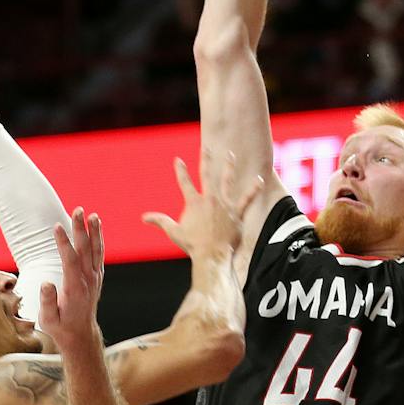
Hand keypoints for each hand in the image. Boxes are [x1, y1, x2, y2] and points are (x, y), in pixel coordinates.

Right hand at [38, 208, 104, 344]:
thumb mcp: (49, 320)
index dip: (64, 243)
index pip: (70, 261)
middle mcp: (88, 281)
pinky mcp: (97, 277)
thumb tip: (46, 284)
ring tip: (91, 215)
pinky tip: (96, 226)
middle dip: (80, 229)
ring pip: (95, 250)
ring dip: (93, 231)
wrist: (80, 335)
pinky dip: (99, 239)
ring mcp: (95, 278)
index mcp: (75, 289)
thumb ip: (47, 302)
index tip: (57, 227)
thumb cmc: (61, 327)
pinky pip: (99, 254)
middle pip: (85, 250)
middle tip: (77, 210)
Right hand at [142, 155, 263, 266]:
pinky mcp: (236, 214)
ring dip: (228, 167)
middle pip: (207, 175)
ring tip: (230, 155)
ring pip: (227, 181)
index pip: (185, 182)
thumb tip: (144, 217)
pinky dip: (253, 190)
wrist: (212, 256)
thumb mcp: (174, 232)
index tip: (178, 160)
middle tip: (207, 148)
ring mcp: (224, 206)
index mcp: (194, 203)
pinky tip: (259, 180)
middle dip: (206, 159)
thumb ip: (160, 221)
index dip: (180, 171)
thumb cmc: (192, 245)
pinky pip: (246, 200)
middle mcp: (210, 200)